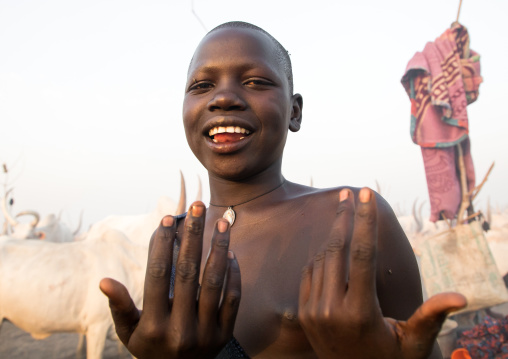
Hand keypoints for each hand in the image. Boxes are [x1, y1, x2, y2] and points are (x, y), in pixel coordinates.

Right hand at [99, 202, 240, 358]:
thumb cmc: (150, 348)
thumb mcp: (129, 333)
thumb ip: (119, 307)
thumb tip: (104, 280)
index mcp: (153, 325)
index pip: (158, 275)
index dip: (163, 244)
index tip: (168, 218)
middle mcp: (180, 328)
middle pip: (188, 272)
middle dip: (193, 235)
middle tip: (198, 206)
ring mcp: (206, 332)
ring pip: (214, 282)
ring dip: (219, 248)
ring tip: (222, 222)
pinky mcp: (225, 334)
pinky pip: (232, 299)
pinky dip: (233, 275)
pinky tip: (231, 253)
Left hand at [298, 188, 465, 358]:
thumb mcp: (413, 343)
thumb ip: (431, 317)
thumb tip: (460, 298)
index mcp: (360, 312)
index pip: (362, 255)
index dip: (365, 222)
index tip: (365, 195)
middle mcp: (331, 308)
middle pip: (337, 250)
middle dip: (344, 217)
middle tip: (349, 194)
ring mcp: (313, 310)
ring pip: (321, 259)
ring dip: (333, 235)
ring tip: (343, 216)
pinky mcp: (304, 312)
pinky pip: (309, 272)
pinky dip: (320, 255)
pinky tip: (332, 245)